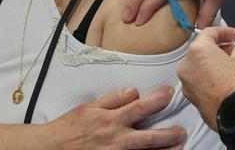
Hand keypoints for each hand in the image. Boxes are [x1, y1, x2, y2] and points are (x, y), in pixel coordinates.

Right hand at [47, 86, 186, 148]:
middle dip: (169, 135)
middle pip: (150, 138)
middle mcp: (116, 139)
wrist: (51, 148)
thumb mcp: (89, 107)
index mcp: (111, 120)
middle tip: (182, 131)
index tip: (170, 94)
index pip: (140, 107)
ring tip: (179, 148)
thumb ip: (113, 99)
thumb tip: (133, 91)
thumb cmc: (70, 128)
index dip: (158, 99)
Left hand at [177, 27, 234, 130]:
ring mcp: (187, 83)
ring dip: (212, 62)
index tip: (234, 36)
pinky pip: (197, 80)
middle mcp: (187, 66)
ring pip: (197, 65)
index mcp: (198, 51)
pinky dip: (207, 76)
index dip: (224, 32)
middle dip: (218, 47)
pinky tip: (222, 79)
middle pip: (201, 49)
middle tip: (234, 49)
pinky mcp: (190, 97)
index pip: (209, 33)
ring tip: (229, 65)